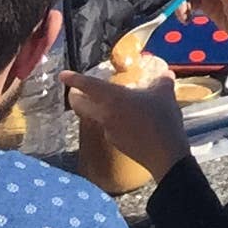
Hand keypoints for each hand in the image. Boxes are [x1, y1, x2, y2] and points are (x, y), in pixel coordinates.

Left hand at [65, 68, 191, 176]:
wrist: (164, 154)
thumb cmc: (162, 119)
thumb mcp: (165, 94)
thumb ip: (162, 81)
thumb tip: (165, 73)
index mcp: (113, 98)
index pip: (88, 85)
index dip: (74, 79)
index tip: (62, 75)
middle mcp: (105, 114)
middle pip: (80, 105)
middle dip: (75, 96)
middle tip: (76, 90)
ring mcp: (109, 130)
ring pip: (95, 116)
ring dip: (96, 108)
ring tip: (110, 102)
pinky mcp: (115, 142)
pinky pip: (108, 126)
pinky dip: (112, 120)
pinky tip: (127, 119)